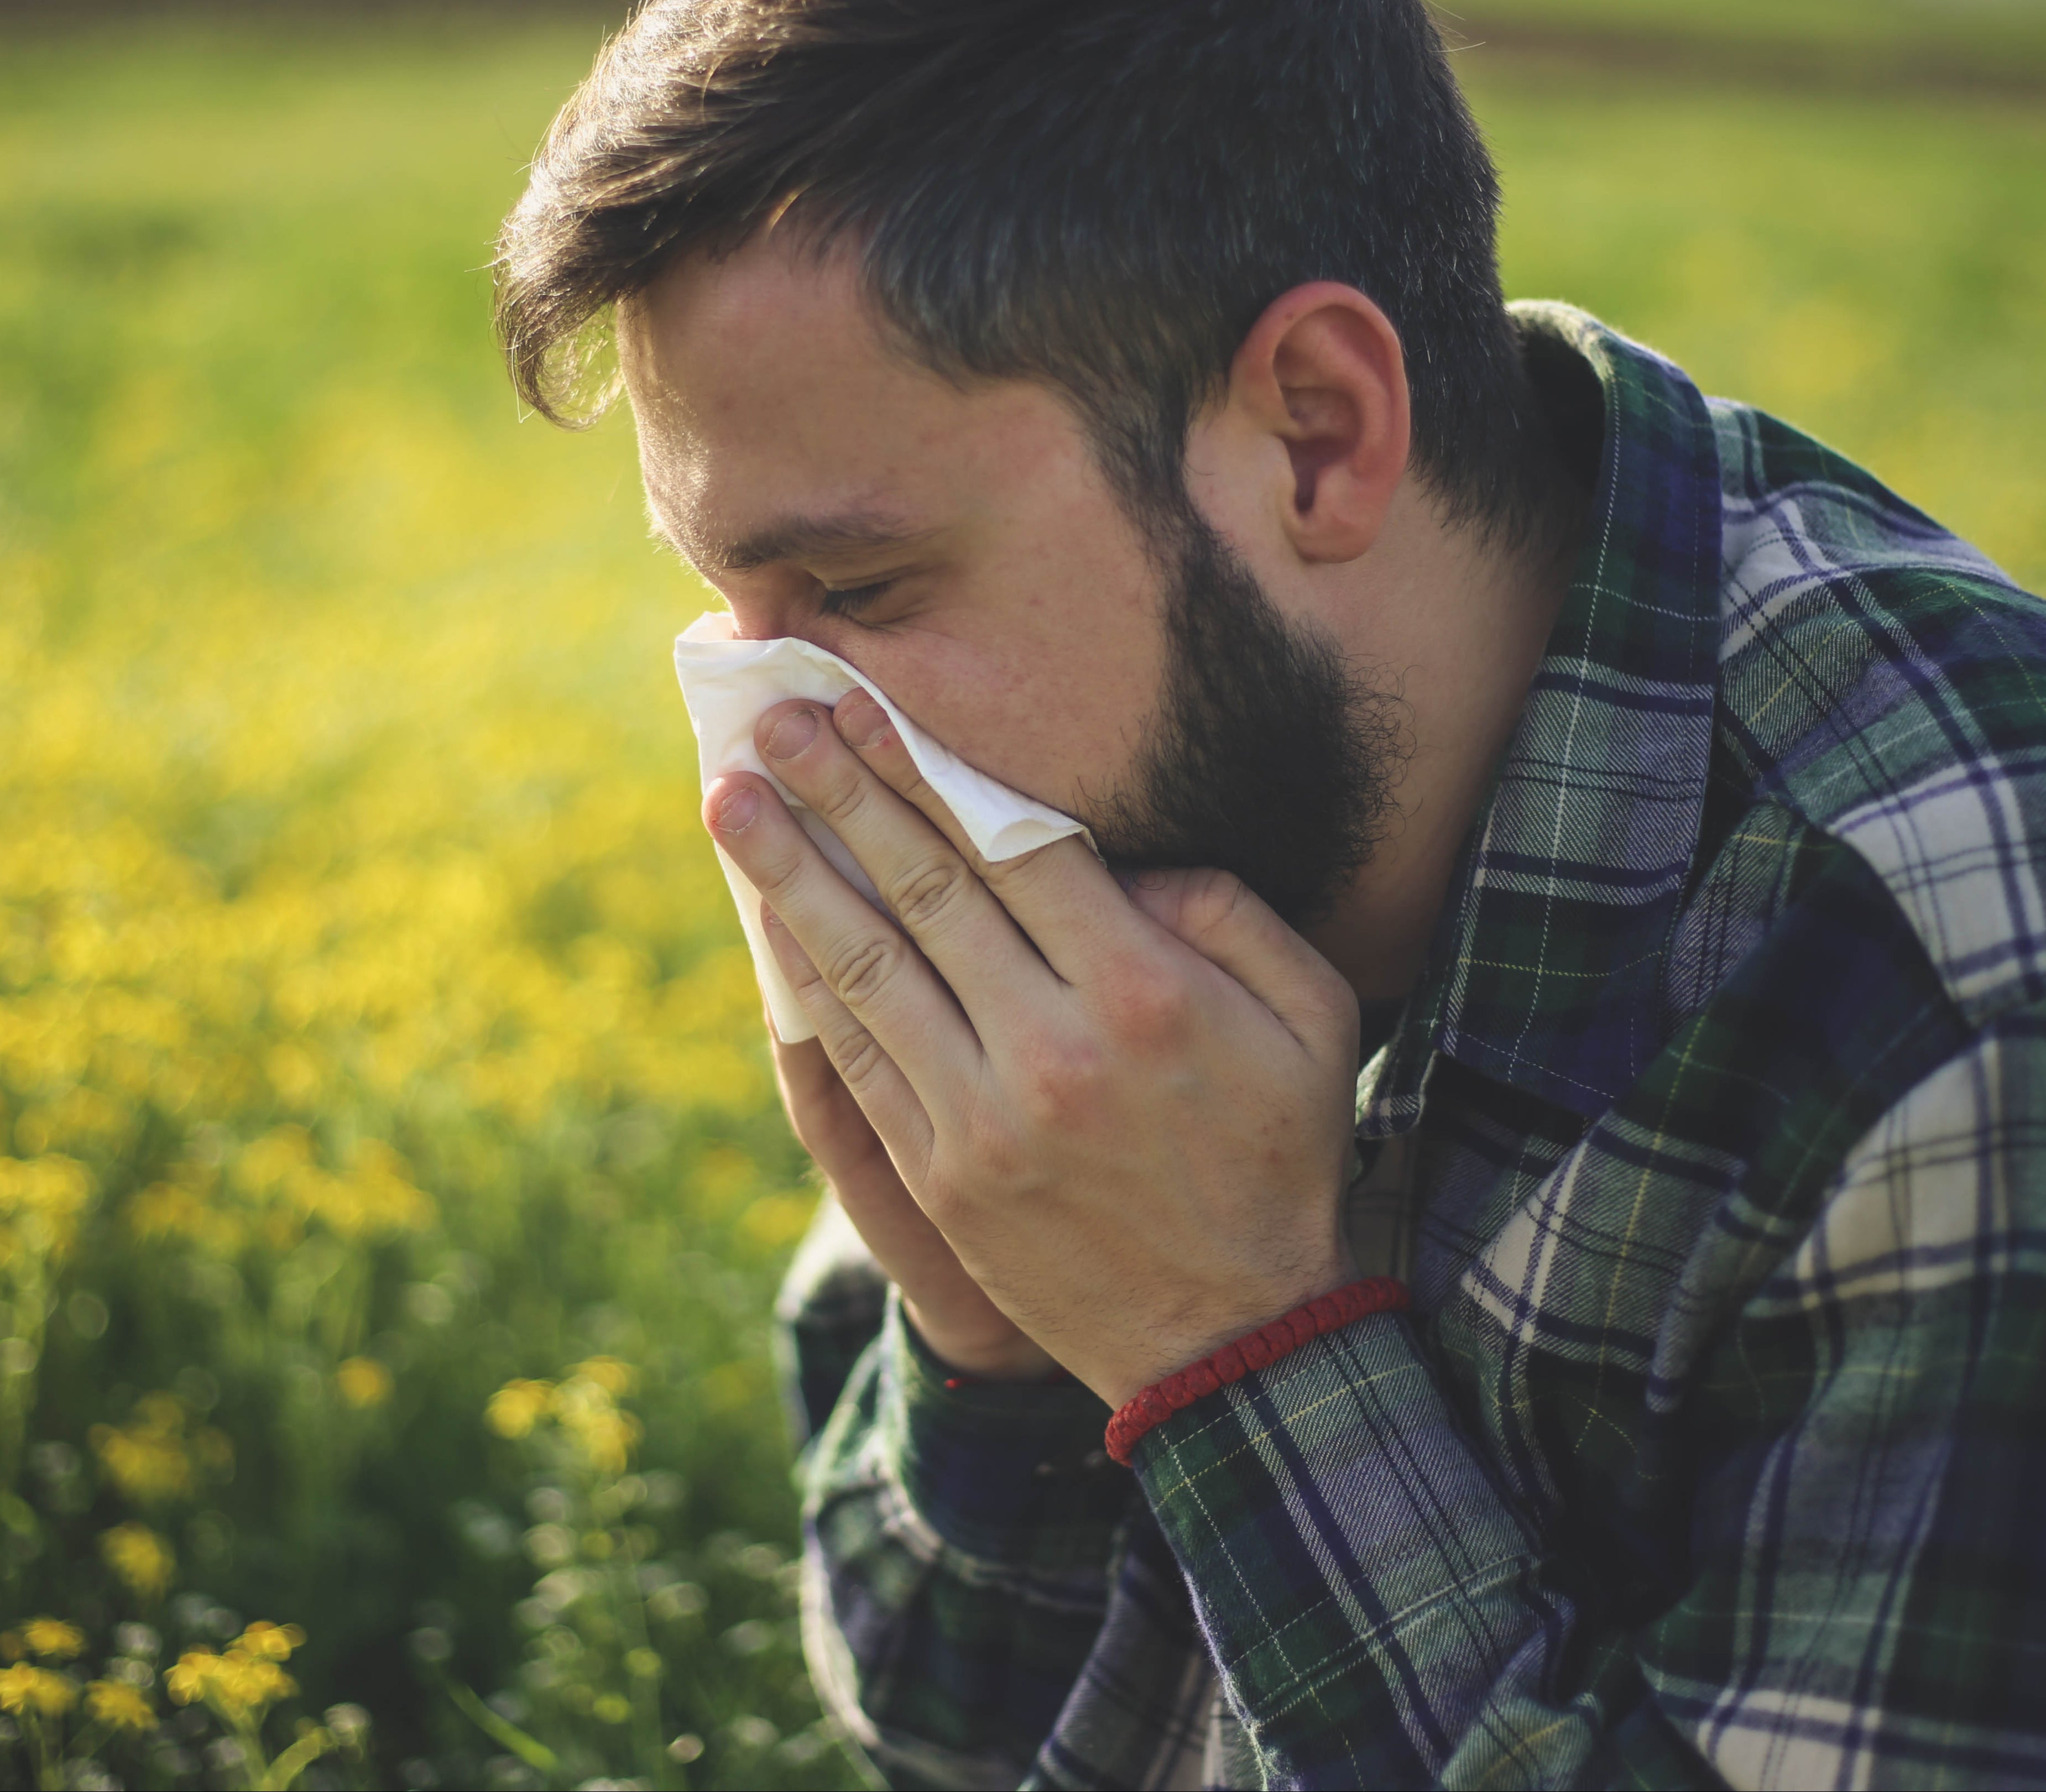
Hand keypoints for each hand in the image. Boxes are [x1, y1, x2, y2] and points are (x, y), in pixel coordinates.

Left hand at [707, 689, 1362, 1406]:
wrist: (1233, 1337)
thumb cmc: (1279, 1154)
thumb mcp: (1314, 1015)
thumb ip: (1228, 912)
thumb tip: (1120, 862)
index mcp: (1144, 992)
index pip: (1010, 849)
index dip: (925, 769)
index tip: (863, 709)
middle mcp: (1055, 1048)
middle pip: (924, 891)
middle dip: (840, 795)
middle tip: (773, 723)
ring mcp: (987, 1119)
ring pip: (868, 969)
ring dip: (791, 877)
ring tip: (732, 805)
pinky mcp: (945, 1177)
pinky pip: (859, 1060)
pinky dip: (807, 988)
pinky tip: (771, 925)